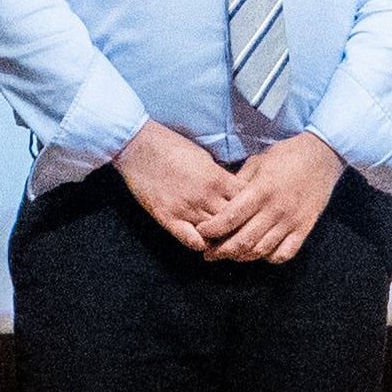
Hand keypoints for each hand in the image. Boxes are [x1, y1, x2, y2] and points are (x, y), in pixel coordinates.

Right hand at [116, 119, 239, 251]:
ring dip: (223, 238)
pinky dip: (202, 245)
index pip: (247, 201)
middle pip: (235, 221)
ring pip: (216, 234)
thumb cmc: (172, 147)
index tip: (253, 212)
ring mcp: (186, 209)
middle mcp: (205, 196)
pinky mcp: (168, 218)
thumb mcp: (204, 157)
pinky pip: (192, 241)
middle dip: (241, 227)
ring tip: (228, 240)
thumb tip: (234, 191)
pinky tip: (205, 242)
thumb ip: (220, 177)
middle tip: (245, 231)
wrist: (139, 147)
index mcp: (217, 178)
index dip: (252, 208)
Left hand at [198, 134, 345, 265]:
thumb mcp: (258, 162)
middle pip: (243, 241)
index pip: (230, 217)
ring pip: (261, 251)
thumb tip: (220, 200)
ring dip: (242, 257)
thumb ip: (239, 184)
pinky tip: (260, 253)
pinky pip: (285, 253)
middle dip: (221, 250)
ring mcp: (291, 221)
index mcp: (260, 190)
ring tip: (230, 255)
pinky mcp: (305, 228)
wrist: (322, 156)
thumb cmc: (286, 155)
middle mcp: (275, 209)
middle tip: (209, 253)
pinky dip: (270, 257)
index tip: (201, 231)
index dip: (212, 229)